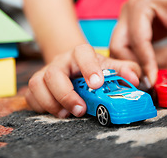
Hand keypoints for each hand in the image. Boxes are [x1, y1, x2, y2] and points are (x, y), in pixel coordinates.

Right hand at [25, 44, 140, 117]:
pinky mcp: (36, 86)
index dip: (89, 67)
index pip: (82, 52)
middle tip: (80, 109)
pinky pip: (30, 97)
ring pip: (37, 84)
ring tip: (67, 114)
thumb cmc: (93, 69)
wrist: (72, 67)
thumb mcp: (110, 67)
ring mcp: (45, 73)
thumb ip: (125, 70)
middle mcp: (60, 62)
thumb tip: (136, 79)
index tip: (97, 84)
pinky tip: (56, 111)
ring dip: (51, 102)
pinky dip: (41, 107)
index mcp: (79, 54)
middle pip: (54, 74)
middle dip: (66, 94)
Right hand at [110, 0, 166, 86]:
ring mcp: (124, 21)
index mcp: (139, 7)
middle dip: (132, 66)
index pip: (138, 41)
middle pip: (118, 47)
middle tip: (151, 81)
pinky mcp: (127, 29)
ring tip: (154, 74)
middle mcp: (126, 14)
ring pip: (118, 50)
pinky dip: (137, 60)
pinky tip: (153, 65)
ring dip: (133, 65)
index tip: (154, 82)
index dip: (146, 63)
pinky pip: (125, 49)